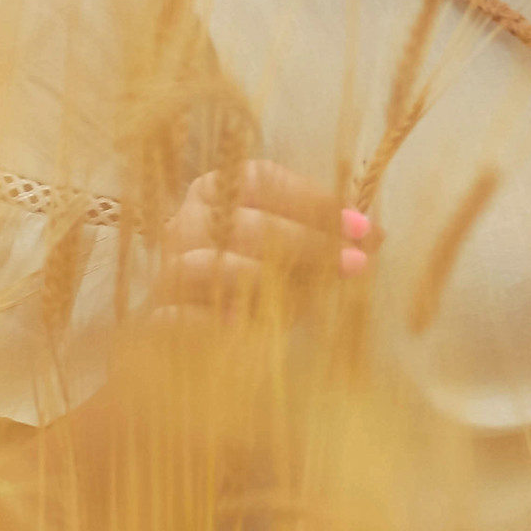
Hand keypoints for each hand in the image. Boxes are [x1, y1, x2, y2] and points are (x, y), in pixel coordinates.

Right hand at [144, 160, 376, 321]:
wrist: (200, 350)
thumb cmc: (257, 287)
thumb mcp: (297, 260)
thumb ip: (327, 241)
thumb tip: (374, 235)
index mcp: (218, 191)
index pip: (262, 180)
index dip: (314, 201)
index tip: (361, 228)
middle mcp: (186, 222)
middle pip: (243, 221)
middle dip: (306, 242)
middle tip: (353, 264)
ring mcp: (167, 269)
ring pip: (208, 263)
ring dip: (262, 279)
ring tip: (303, 297)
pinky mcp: (156, 317)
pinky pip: (177, 315)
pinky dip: (211, 321)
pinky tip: (242, 328)